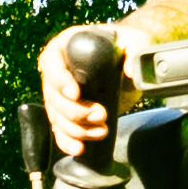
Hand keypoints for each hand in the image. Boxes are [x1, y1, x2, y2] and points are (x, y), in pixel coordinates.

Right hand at [37, 23, 130, 154]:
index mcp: (65, 46)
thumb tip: (130, 71)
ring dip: (77, 129)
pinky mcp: (67, 111)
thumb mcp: (135, 40)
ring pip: (56, 116)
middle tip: (100, 115)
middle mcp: (57, 70)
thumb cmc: (127, 43)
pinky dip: (67, 141)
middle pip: (53, 96)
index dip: (60, 80)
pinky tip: (79, 148)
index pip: (52, 63)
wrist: (128, 59)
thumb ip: (135, 51)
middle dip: (75, 111)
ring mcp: (59, 93)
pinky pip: (59, 129)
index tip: (75, 93)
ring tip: (101, 131)